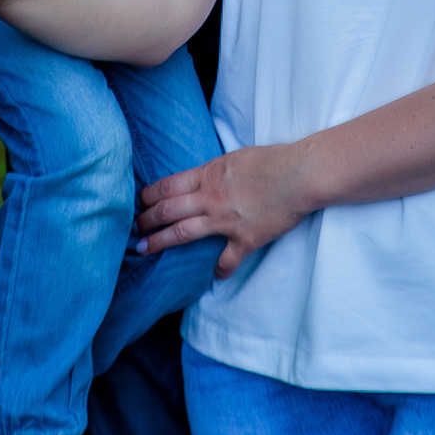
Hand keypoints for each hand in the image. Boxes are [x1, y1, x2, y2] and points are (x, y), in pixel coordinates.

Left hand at [136, 143, 314, 278]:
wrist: (300, 174)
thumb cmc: (273, 160)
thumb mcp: (235, 158)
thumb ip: (216, 171)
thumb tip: (203, 178)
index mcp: (209, 175)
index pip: (167, 187)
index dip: (148, 196)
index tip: (138, 204)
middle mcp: (210, 198)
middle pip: (168, 211)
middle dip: (147, 221)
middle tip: (134, 229)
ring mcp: (225, 220)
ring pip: (183, 233)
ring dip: (161, 242)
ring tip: (145, 248)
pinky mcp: (245, 239)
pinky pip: (226, 261)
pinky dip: (220, 270)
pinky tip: (215, 276)